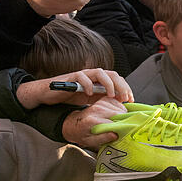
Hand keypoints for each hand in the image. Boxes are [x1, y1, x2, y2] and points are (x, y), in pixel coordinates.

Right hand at [17, 68, 132, 108]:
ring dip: (108, 83)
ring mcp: (83, 75)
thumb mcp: (92, 100)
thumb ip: (104, 100)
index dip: (126, 88)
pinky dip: (88, 84)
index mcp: (101, 81)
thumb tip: (120, 107)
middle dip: (121, 86)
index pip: (118, 80)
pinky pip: (82, 76)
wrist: (50, 94)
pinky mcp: (72, 77)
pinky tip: (90, 94)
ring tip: (110, 95)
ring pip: (100, 73)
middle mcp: (94, 75)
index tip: (131, 100)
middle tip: (124, 98)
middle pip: (112, 74)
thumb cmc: (72, 96)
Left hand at [64, 97, 127, 147]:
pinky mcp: (103, 100)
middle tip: (125, 127)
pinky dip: (120, 108)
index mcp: (92, 120)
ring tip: (120, 121)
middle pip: (118, 113)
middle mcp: (96, 110)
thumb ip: (103, 138)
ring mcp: (99, 103)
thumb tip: (115, 134)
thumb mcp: (90, 141)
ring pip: (119, 107)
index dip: (122, 127)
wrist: (73, 124)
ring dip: (123, 114)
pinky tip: (118, 113)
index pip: (113, 123)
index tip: (125, 132)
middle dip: (124, 120)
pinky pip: (117, 102)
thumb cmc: (82, 134)